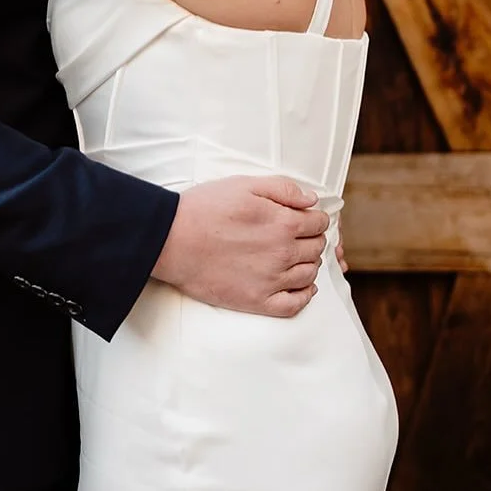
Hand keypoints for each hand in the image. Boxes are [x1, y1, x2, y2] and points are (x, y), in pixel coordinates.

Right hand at [152, 176, 328, 317]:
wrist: (171, 240)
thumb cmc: (204, 209)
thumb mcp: (245, 185)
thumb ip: (283, 189)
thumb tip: (312, 200)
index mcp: (283, 223)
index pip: (318, 223)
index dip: (314, 218)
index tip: (305, 218)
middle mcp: (283, 254)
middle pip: (316, 248)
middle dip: (312, 239)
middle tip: (299, 236)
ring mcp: (271, 281)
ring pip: (309, 274)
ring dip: (308, 264)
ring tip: (296, 257)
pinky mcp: (256, 301)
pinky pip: (294, 305)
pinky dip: (304, 296)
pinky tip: (301, 287)